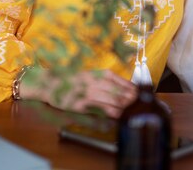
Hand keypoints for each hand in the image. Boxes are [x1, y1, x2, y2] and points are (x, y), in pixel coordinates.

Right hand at [22, 69, 136, 117]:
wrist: (51, 83)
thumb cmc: (74, 80)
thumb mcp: (91, 75)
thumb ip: (107, 80)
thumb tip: (125, 87)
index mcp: (99, 74)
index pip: (120, 81)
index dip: (132, 89)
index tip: (141, 94)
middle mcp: (95, 82)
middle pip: (118, 92)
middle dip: (130, 100)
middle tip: (140, 106)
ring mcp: (88, 93)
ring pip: (110, 101)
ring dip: (122, 108)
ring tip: (131, 112)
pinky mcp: (80, 104)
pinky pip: (98, 110)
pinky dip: (108, 114)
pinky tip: (115, 117)